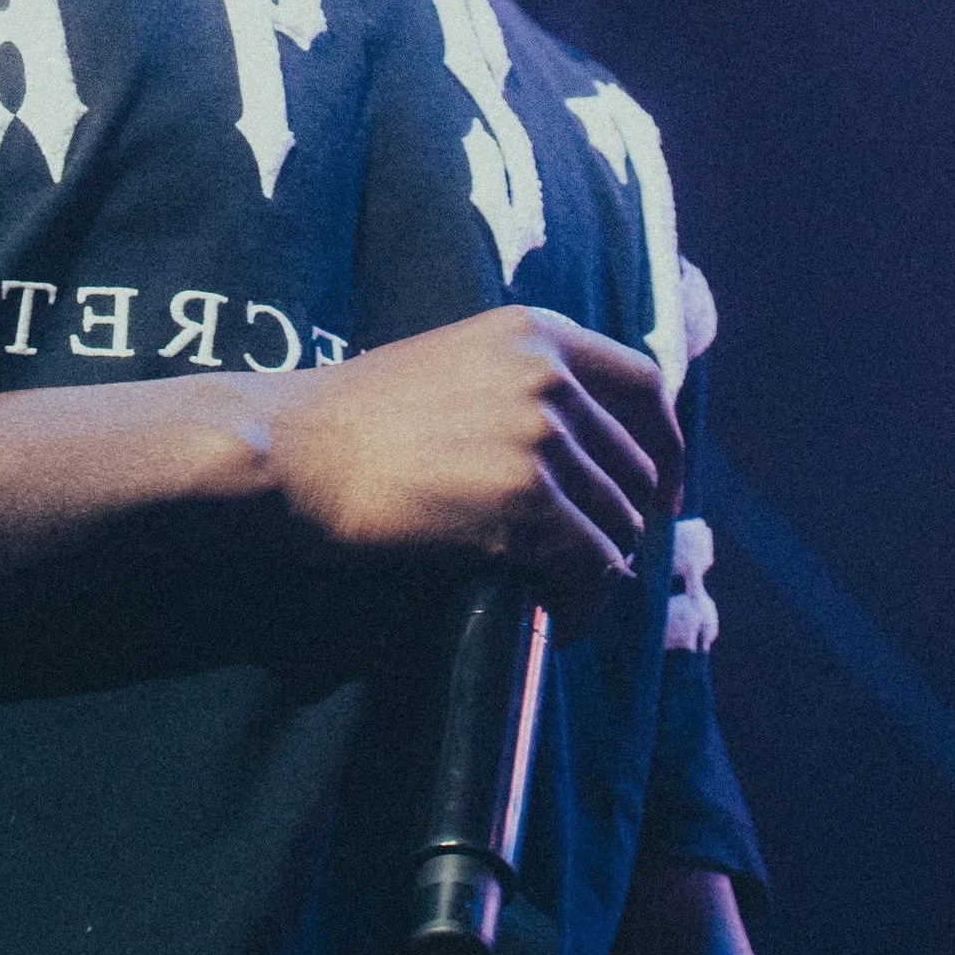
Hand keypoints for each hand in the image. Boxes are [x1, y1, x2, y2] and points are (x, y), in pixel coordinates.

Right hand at [253, 305, 682, 636]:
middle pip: (636, 467)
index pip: (646, 385)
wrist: (290, 448)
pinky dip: (581, 606)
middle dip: (624, 524)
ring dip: (599, 573)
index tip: (658, 490)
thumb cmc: (353, 417)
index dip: (663, 445)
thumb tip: (582, 437)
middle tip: (593, 565)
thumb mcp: (455, 362)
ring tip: (562, 599)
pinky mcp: (523, 502)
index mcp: (537, 332)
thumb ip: (522, 380)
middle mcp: (550, 376)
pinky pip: (591, 569)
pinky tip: (551, 622)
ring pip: (619, 524)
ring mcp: (540, 437)